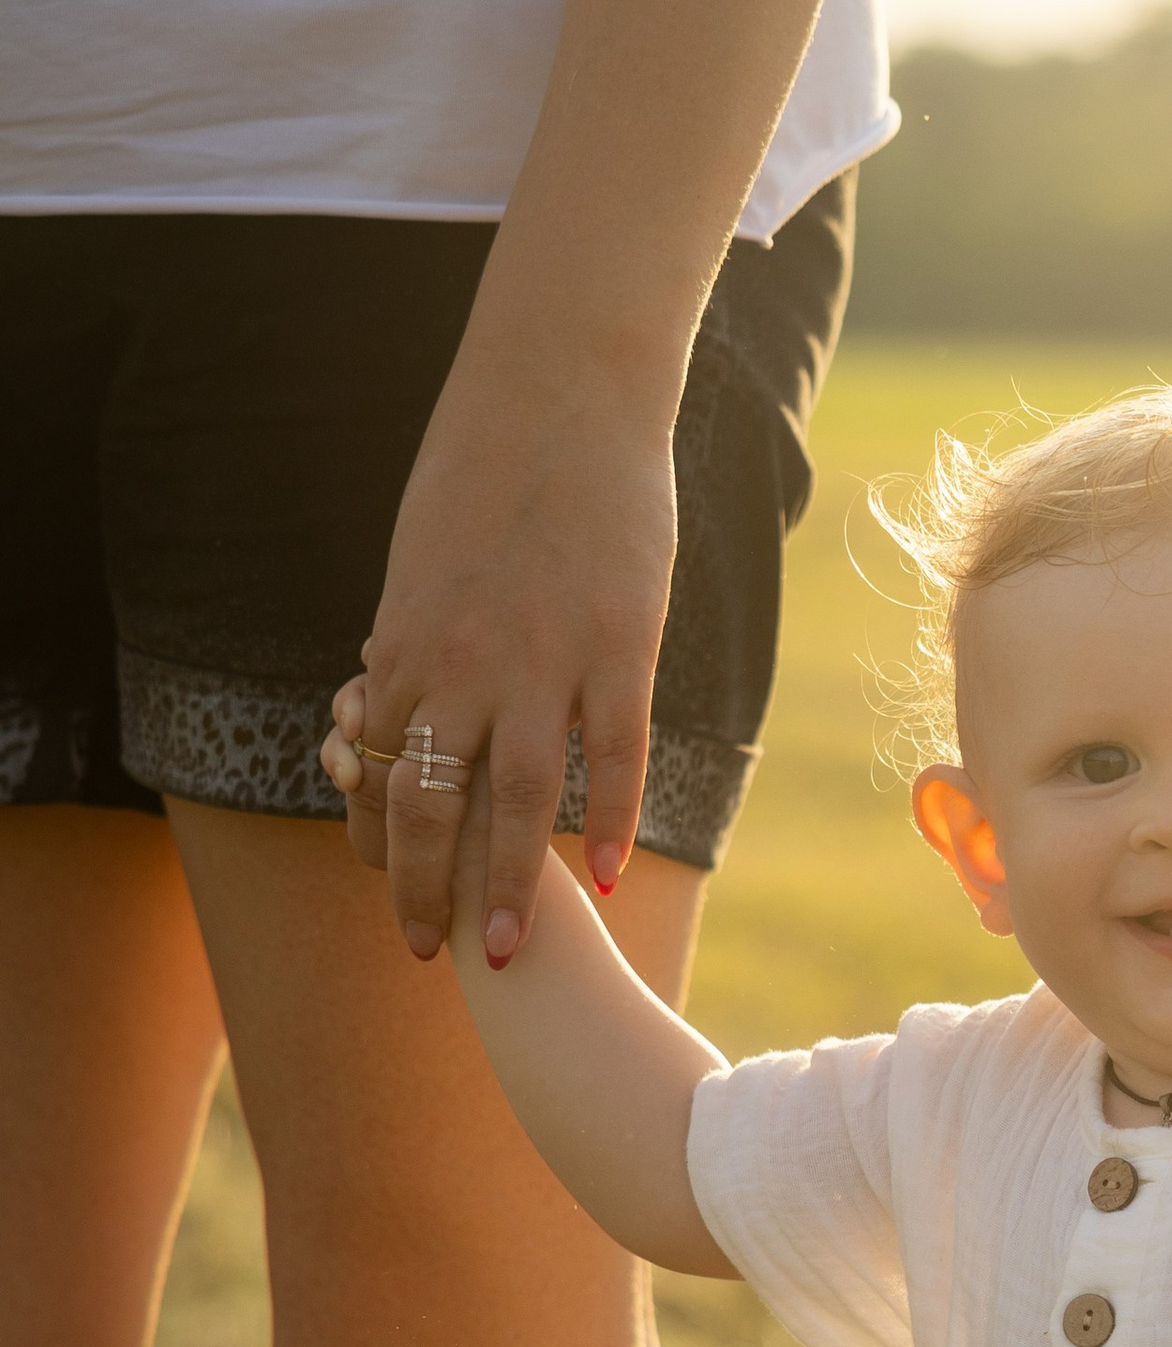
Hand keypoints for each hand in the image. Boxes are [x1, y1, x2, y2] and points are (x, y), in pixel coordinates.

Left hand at [322, 355, 678, 966]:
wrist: (556, 391)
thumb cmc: (485, 470)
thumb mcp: (421, 562)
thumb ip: (413, 640)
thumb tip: (388, 692)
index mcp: (407, 644)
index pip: (379, 774)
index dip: (379, 847)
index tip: (392, 896)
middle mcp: (463, 664)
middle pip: (431, 807)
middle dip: (422, 892)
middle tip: (429, 955)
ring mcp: (542, 658)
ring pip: (519, 800)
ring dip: (509, 888)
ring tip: (514, 953)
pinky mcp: (617, 645)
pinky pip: (613, 755)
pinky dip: (610, 823)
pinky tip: (604, 876)